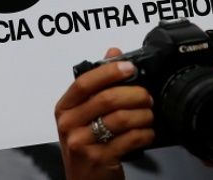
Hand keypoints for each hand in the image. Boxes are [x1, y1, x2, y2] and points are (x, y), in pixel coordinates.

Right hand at [55, 48, 154, 179]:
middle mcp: (69, 124)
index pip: (84, 83)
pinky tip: (147, 133)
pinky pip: (129, 140)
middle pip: (106, 99)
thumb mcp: (84, 114)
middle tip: (147, 96)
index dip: (109, 72)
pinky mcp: (99, 159)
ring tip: (149, 115)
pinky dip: (144, 134)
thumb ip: (98, 83)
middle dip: (134, 94)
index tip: (129, 67)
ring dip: (143, 115)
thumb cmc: (85, 144)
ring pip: (120, 119)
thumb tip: (113, 52)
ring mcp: (82, 143)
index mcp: (64, 108)